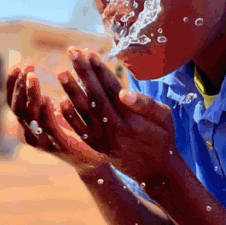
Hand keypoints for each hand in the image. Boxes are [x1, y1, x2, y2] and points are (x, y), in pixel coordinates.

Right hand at [6, 65, 105, 171]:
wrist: (92, 159)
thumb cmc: (74, 130)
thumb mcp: (59, 110)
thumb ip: (48, 95)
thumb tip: (42, 70)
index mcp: (29, 122)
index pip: (12, 101)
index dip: (12, 84)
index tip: (18, 65)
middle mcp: (31, 132)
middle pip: (17, 108)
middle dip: (20, 87)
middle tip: (27, 70)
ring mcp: (44, 141)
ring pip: (30, 118)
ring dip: (30, 96)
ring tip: (33, 78)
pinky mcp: (60, 147)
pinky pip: (50, 129)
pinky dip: (46, 114)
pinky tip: (48, 99)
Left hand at [56, 49, 178, 184]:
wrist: (157, 172)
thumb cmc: (163, 138)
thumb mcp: (164, 117)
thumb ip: (145, 103)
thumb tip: (123, 92)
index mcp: (132, 118)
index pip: (112, 87)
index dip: (99, 69)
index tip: (89, 52)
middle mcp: (116, 128)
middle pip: (95, 95)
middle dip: (82, 72)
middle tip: (71, 52)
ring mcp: (104, 140)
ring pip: (84, 112)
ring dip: (72, 91)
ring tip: (62, 72)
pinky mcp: (97, 148)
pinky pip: (80, 131)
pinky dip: (70, 117)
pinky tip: (61, 102)